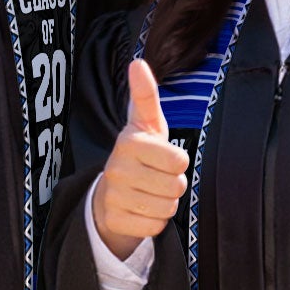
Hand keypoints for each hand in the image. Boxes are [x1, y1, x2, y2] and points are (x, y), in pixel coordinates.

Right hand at [91, 58, 188, 259]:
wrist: (110, 193)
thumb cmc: (139, 153)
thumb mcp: (146, 124)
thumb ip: (146, 95)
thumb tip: (137, 62)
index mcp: (129, 142)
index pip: (179, 160)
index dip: (177, 162)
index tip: (163, 157)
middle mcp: (117, 168)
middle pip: (176, 186)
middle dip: (173, 185)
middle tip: (157, 177)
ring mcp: (113, 196)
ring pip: (167, 208)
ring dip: (165, 203)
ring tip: (149, 192)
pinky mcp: (114, 220)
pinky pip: (155, 226)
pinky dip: (154, 221)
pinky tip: (141, 209)